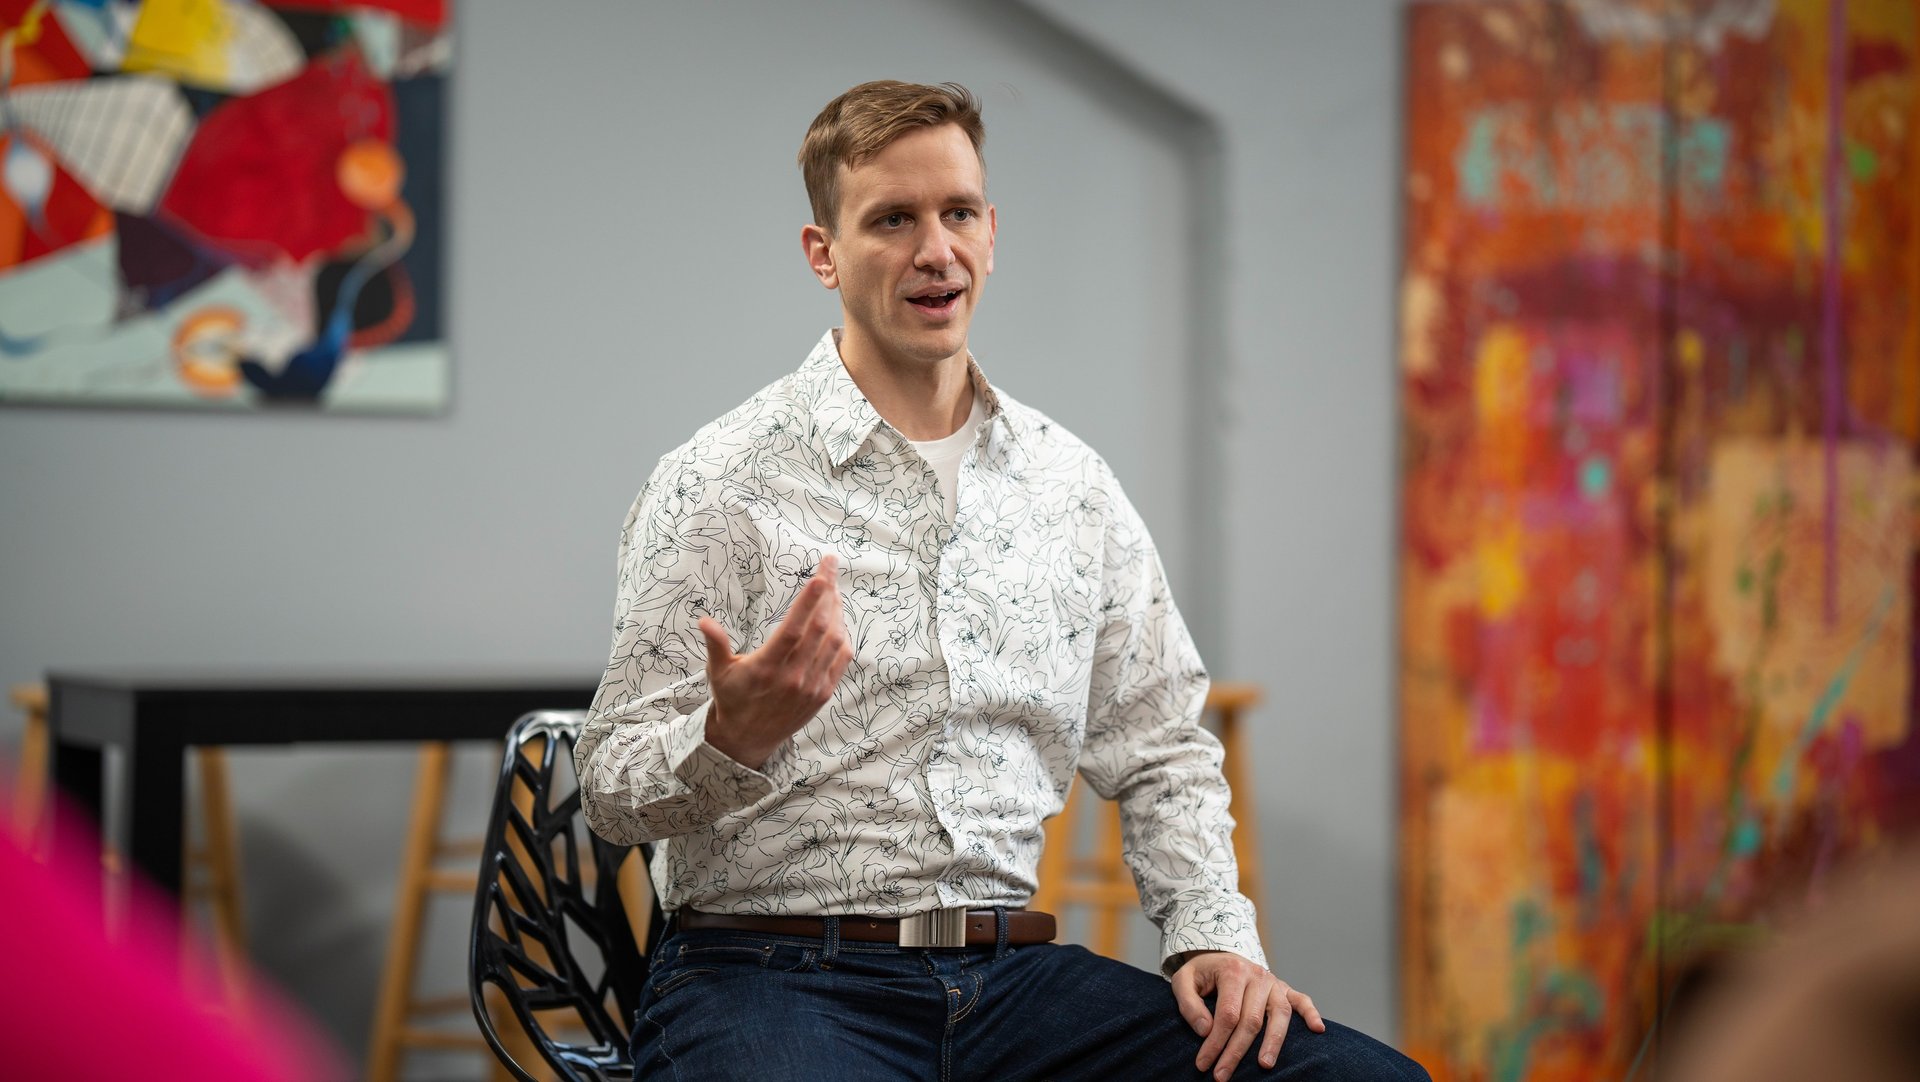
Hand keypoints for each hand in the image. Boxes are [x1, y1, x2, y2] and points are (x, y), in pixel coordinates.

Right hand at [697, 554, 852, 768]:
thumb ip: (716, 644)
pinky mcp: (823, 694)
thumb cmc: (732, 699)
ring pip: (834, 641)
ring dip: (837, 611)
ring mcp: (812, 686)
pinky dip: (843, 635)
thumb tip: (704, 620)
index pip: (794, 629)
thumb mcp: (718, 672)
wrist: (747, 740)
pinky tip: (838, 619)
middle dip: (829, 592)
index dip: (809, 602)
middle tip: (830, 566)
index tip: (820, 577)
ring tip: (833, 589)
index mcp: (767, 668)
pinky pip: (841, 659)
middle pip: (819, 627)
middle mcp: (793, 677)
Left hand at [1172, 951, 1324, 1079]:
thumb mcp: (1183, 980)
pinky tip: (1317, 1029)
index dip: (1215, 1042)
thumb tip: (1205, 1030)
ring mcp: (1273, 982)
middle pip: (1251, 1020)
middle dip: (1236, 1052)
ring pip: (1279, 1014)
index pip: (1227, 1014)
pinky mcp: (1284, 988)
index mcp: (1232, 971)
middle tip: (1222, 1076)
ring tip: (1265, 1065)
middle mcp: (1257, 976)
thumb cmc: (1201, 973)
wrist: (1219, 955)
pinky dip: (1311, 1013)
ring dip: (1273, 1042)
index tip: (1204, 1064)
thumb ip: (1188, 1003)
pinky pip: (1302, 1000)